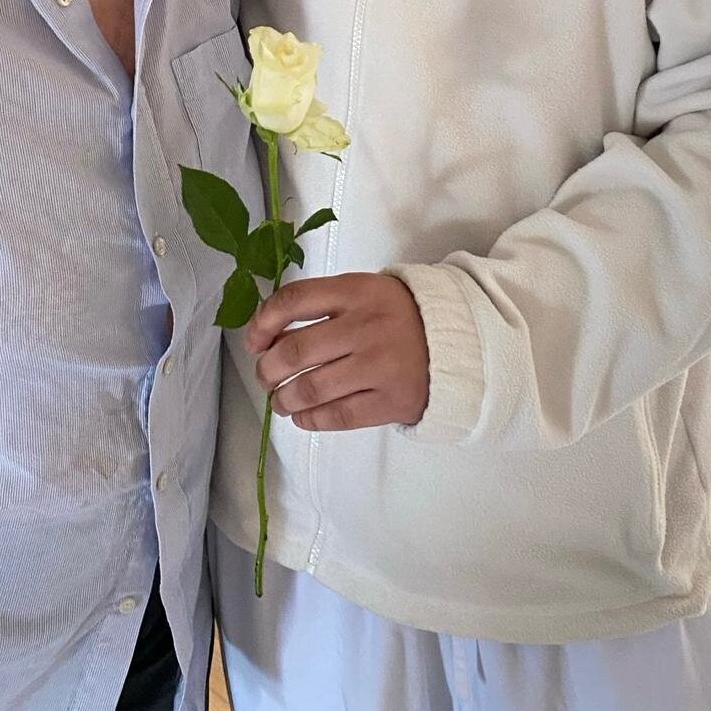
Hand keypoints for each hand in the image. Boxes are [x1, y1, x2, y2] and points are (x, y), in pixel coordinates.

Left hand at [246, 272, 428, 431]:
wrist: (457, 343)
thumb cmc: (397, 316)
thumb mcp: (364, 293)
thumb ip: (322, 305)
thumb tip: (268, 335)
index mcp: (356, 291)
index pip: (294, 300)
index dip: (263, 322)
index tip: (253, 341)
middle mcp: (365, 326)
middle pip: (295, 351)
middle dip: (267, 369)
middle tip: (265, 377)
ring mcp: (379, 365)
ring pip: (311, 388)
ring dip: (284, 399)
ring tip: (280, 400)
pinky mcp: (391, 401)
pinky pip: (337, 416)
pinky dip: (310, 419)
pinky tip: (303, 416)